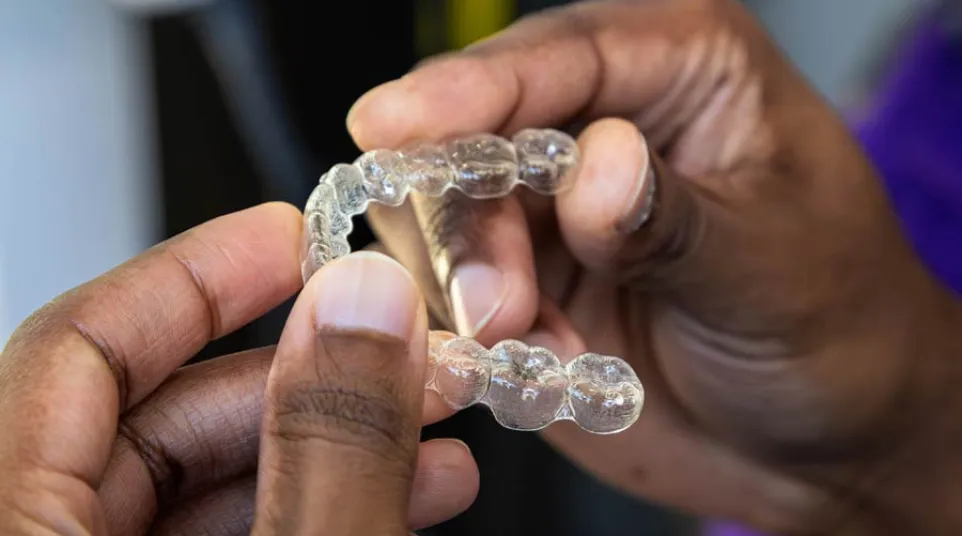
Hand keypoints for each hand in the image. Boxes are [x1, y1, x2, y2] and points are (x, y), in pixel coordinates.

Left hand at [0, 203, 477, 534]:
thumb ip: (328, 455)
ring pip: (190, 488)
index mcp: (9, 533)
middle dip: (301, 375)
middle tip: (402, 351)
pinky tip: (395, 499)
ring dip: (326, 450)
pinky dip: (309, 509)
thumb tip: (365, 314)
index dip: (193, 277)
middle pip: (147, 418)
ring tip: (431, 438)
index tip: (289, 240)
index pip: (73, 349)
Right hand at [346, 0, 961, 532]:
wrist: (816, 440)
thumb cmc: (835, 324)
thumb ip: (673, 220)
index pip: (562, 55)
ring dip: (470, 286)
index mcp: (685, 72)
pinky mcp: (527, 280)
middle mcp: (604, 127)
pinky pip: (455, 294)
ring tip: (528, 342)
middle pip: (478, 132)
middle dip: (469, 221)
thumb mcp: (772, 268)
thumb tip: (592, 169)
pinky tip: (539, 364)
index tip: (398, 124)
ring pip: (448, 216)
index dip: (471, 88)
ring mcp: (555, 209)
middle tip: (496, 304)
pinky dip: (478, 337)